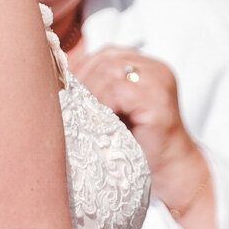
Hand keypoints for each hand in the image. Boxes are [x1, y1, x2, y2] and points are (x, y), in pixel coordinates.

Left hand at [71, 47, 216, 228]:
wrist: (172, 174)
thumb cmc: (140, 146)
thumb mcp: (115, 111)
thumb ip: (98, 90)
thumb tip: (55, 79)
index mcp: (145, 65)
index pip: (103, 55)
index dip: (82, 74)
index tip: (69, 98)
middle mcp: (154, 67)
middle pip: (103, 61)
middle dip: (83, 85)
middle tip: (75, 111)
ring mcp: (159, 81)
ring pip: (108, 73)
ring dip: (92, 98)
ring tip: (90, 121)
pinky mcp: (158, 100)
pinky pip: (119, 92)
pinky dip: (104, 107)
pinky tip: (105, 125)